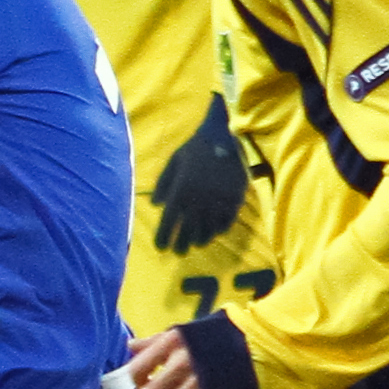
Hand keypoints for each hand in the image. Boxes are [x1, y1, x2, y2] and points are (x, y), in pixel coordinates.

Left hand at [123, 324, 212, 388]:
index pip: (135, 371)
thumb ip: (156, 341)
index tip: (148, 379)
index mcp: (172, 342)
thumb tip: (130, 346)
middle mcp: (182, 362)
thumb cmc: (219, 336)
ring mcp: (198, 382)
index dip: (138, 379)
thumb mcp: (185, 332)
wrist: (260, 345)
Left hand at [149, 94, 248, 252]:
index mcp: (179, 192)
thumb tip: (155, 205)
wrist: (226, 137)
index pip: (168, 224)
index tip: (161, 248)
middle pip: (187, 234)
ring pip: (207, 233)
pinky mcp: (233, 202)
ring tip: (196, 243)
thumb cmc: (196, 148)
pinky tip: (214, 232)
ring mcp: (216, 204)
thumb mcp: (174, 162)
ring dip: (200, 240)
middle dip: (181, 246)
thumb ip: (163, 184)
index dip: (163, 239)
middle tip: (179, 251)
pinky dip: (218, 231)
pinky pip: (225, 225)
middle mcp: (197, 202)